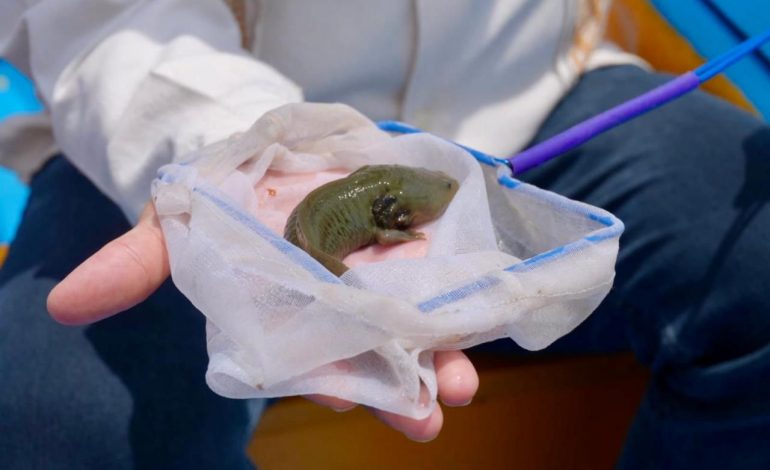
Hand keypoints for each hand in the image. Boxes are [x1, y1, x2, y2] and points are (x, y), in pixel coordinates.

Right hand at [47, 202, 478, 441]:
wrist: (268, 154)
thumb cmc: (218, 201)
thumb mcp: (175, 225)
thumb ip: (136, 264)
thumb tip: (64, 303)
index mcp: (284, 314)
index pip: (308, 362)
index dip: (329, 383)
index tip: (356, 402)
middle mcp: (337, 306)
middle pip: (373, 355)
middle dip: (402, 386)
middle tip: (431, 413)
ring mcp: (378, 276)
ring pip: (415, 323)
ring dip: (442, 352)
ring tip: (463, 383)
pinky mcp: (408, 239)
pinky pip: (441, 271)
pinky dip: (461, 292)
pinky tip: (485, 312)